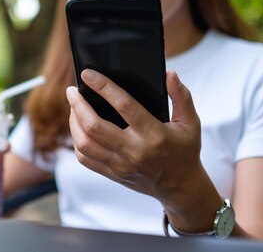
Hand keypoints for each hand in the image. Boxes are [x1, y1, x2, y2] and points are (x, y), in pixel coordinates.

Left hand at [66, 69, 220, 228]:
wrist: (180, 187)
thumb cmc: (184, 150)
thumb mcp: (190, 122)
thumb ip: (181, 97)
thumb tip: (170, 74)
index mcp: (154, 135)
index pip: (124, 105)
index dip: (103, 86)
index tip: (88, 74)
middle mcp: (134, 151)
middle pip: (94, 126)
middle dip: (78, 104)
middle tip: (72, 90)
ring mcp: (121, 165)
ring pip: (85, 143)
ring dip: (73, 122)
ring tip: (73, 106)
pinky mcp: (113, 174)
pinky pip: (85, 158)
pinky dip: (76, 141)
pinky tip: (78, 128)